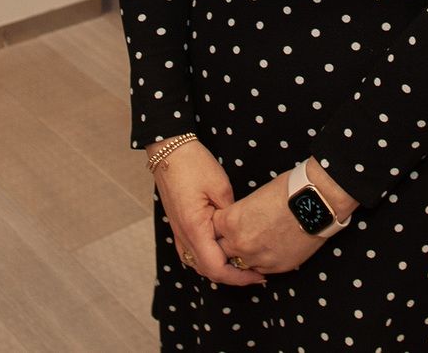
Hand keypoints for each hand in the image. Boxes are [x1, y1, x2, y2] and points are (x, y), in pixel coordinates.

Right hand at [150, 141, 264, 285]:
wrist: (169, 150)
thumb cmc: (194, 164)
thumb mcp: (221, 188)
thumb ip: (231, 216)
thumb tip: (242, 233)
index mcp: (195, 228)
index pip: (216, 267)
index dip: (238, 277)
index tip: (258, 275)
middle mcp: (183, 236)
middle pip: (207, 271)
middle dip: (232, 277)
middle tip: (256, 273)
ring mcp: (178, 232)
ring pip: (198, 264)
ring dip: (219, 269)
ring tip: (241, 266)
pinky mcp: (179, 226)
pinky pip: (192, 252)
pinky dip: (208, 259)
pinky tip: (222, 253)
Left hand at [212, 160, 355, 276]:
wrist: (315, 202)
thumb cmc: (287, 190)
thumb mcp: (254, 197)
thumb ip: (239, 215)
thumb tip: (237, 223)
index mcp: (230, 221)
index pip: (212, 229)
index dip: (218, 226)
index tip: (223, 225)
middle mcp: (239, 243)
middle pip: (221, 251)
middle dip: (225, 245)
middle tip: (234, 238)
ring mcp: (257, 258)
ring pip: (239, 264)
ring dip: (242, 256)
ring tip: (253, 244)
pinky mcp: (275, 268)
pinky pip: (259, 270)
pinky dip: (260, 262)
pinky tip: (268, 250)